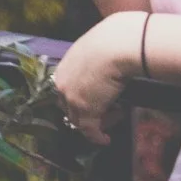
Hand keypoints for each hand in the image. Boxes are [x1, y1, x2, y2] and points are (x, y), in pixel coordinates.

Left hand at [52, 12, 141, 145]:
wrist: (117, 45)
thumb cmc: (114, 40)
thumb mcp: (98, 49)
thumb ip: (96, 61)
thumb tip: (110, 65)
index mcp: (64, 67)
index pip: (66, 89)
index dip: (80, 97)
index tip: (96, 100)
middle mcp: (63, 83)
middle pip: (69, 106)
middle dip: (87, 112)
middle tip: (107, 112)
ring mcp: (72, 99)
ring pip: (79, 119)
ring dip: (97, 122)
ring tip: (116, 117)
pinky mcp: (85, 111)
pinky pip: (90, 130)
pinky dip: (98, 137)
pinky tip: (106, 139)